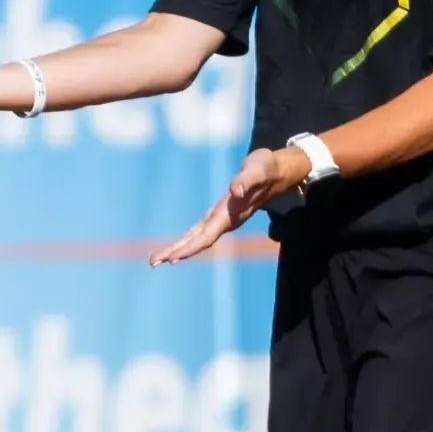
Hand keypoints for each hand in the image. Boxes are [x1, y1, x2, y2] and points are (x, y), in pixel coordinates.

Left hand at [150, 147, 307, 266]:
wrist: (278, 172)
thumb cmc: (266, 169)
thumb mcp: (256, 169)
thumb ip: (246, 180)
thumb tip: (236, 190)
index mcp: (230, 214)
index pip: (207, 236)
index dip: (189, 247)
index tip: (172, 258)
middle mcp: (225, 221)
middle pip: (198, 241)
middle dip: (177, 252)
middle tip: (154, 262)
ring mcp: (223, 219)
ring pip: (198, 238)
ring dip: (179, 249)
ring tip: (159, 260)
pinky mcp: (220, 214)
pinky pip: (200, 231)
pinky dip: (187, 240)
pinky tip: (178, 246)